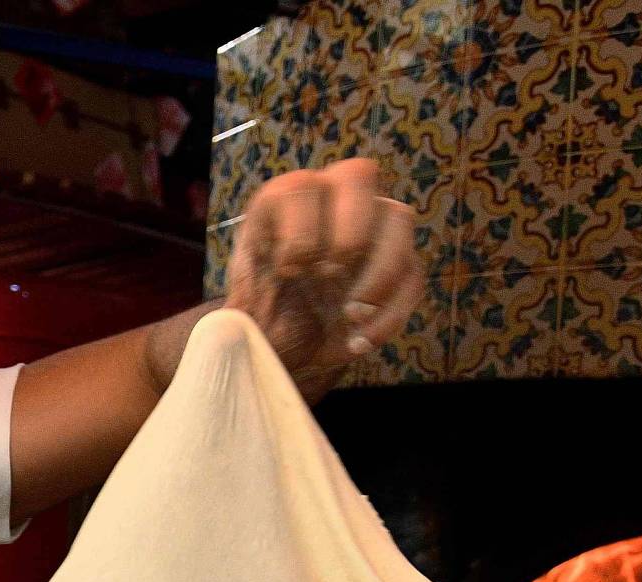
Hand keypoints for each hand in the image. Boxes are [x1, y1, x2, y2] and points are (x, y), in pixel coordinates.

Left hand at [225, 157, 421, 396]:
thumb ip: (234, 322)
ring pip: (398, 218)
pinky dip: (392, 312)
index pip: (299, 186)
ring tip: (351, 317)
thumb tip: (228, 332)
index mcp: (283, 204)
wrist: (291, 347)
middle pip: (358, 175)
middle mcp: (331, 201)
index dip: (300, 229)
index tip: (289, 271)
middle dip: (348, 230)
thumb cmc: (261, 321)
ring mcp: (372, 227)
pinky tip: (360, 341)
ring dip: (381, 272)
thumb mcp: (239, 320)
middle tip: (330, 277)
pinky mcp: (400, 263)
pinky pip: (413, 273)